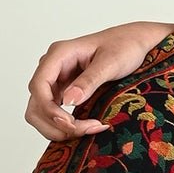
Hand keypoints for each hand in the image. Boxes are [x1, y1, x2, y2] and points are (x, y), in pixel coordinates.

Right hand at [25, 19, 173, 141]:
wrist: (136, 43)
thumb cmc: (125, 45)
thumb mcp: (111, 62)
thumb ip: (89, 80)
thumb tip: (68, 101)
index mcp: (59, 54)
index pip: (38, 85)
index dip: (49, 109)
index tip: (69, 123)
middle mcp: (53, 67)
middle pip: (36, 104)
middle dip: (55, 123)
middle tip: (85, 130)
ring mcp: (57, 80)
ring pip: (42, 112)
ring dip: (59, 128)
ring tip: (89, 129)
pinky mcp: (65, 91)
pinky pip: (55, 113)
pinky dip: (66, 125)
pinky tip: (86, 126)